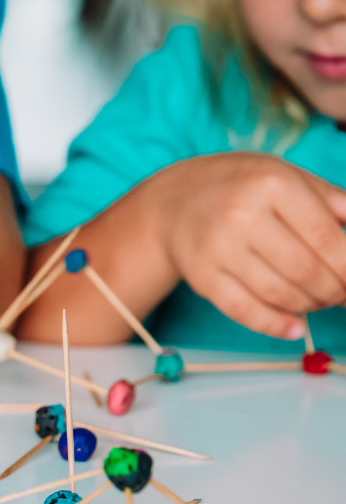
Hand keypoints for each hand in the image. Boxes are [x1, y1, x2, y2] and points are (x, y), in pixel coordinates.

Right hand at [147, 152, 345, 338]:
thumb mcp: (285, 175)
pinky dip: (275, 325)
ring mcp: (218, 250)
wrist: (174, 203)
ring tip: (318, 302)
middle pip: (304, 270)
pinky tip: (294, 327)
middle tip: (341, 295)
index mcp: (272, 184)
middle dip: (334, 290)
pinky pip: (244, 311)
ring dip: (309, 306)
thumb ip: (328, 200)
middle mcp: (242, 216)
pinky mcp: (202, 277)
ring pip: (278, 294)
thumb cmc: (239, 188)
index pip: (326, 237)